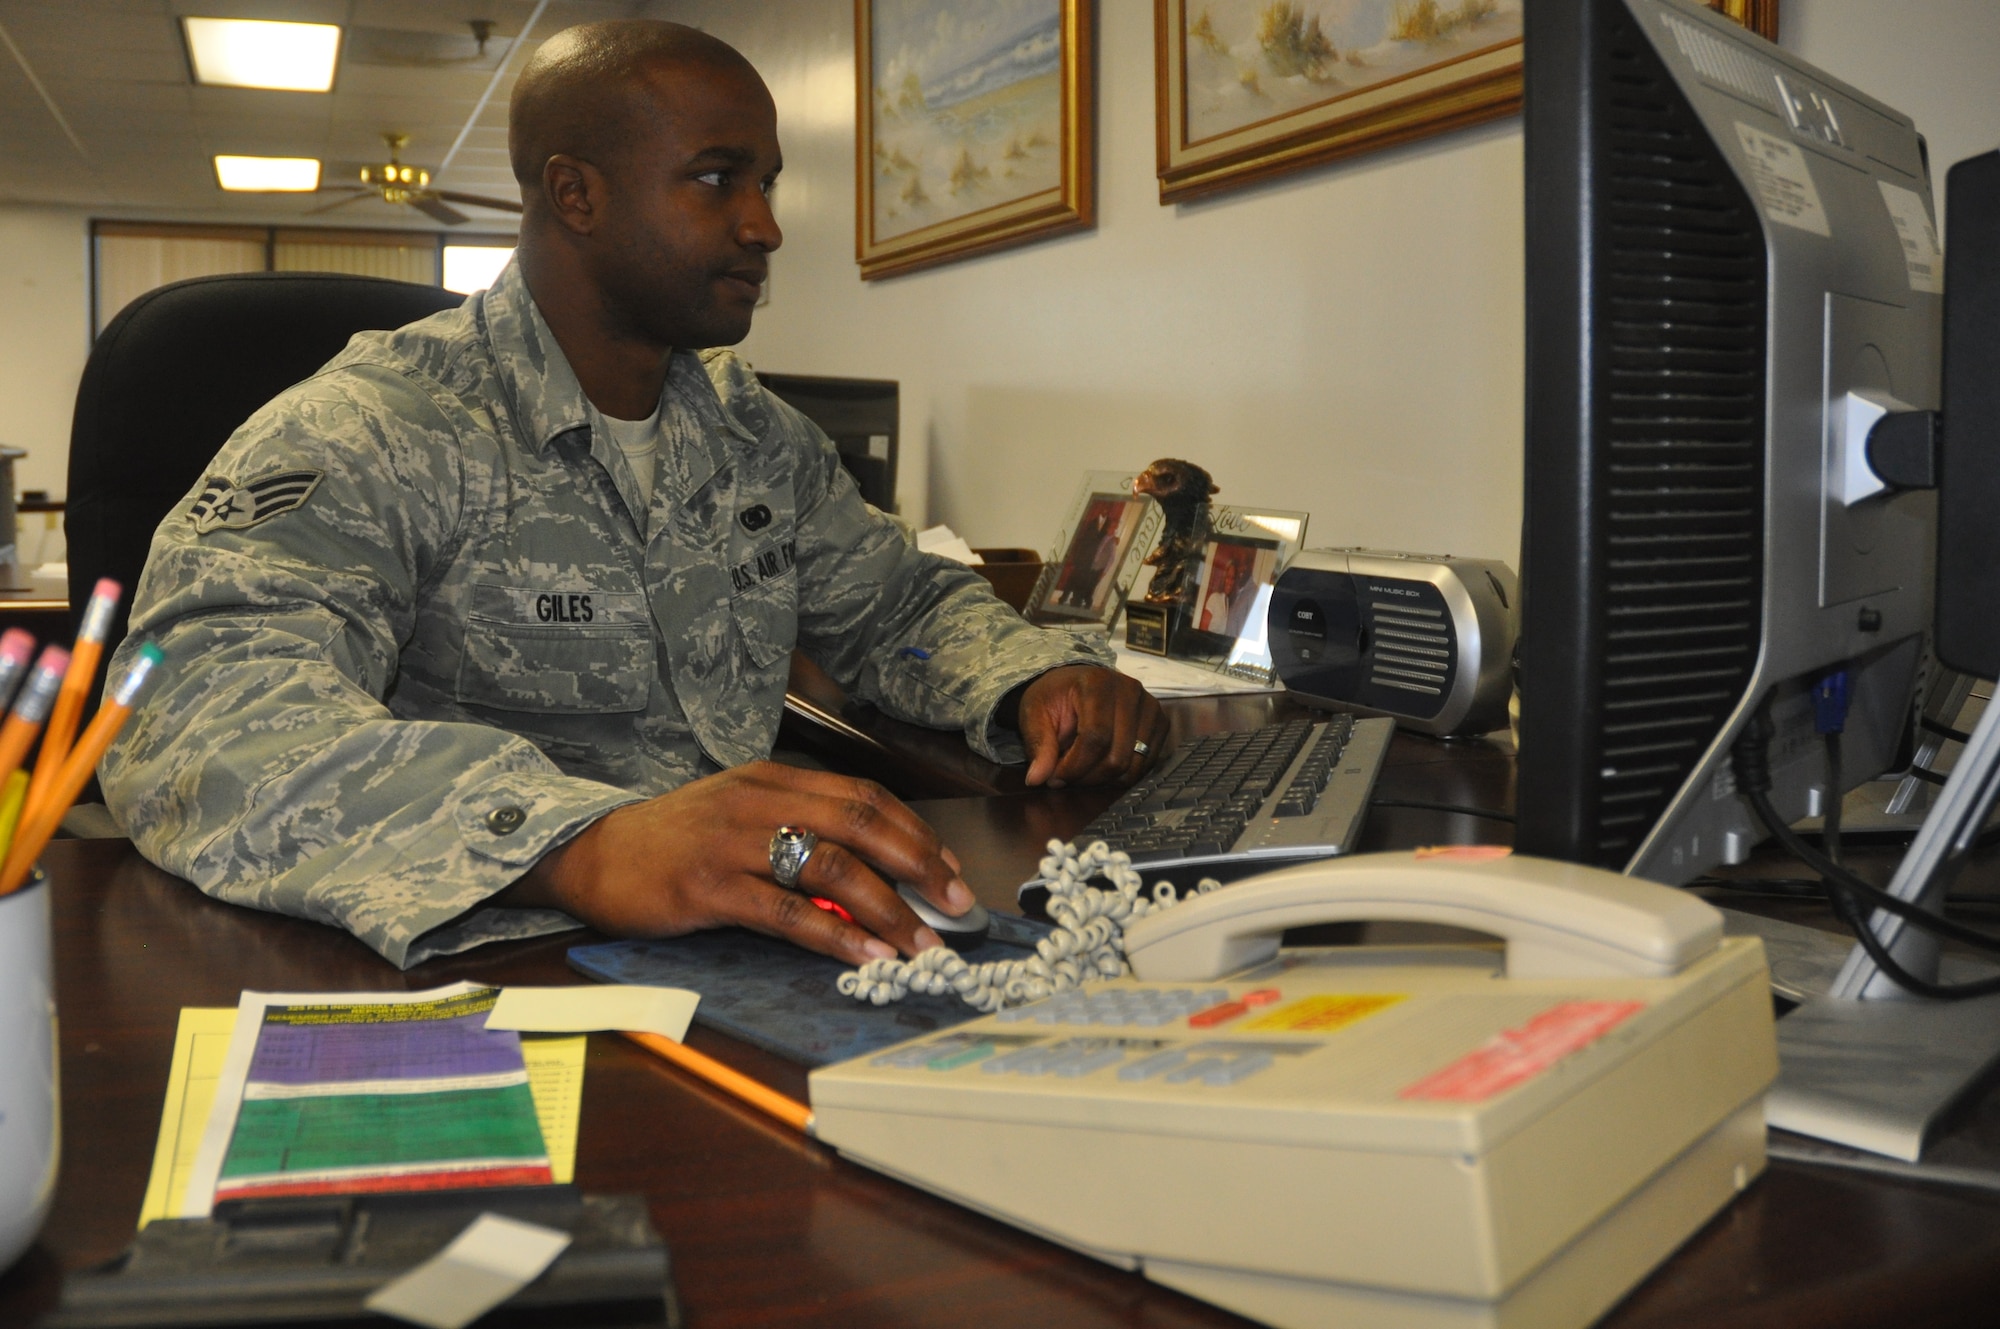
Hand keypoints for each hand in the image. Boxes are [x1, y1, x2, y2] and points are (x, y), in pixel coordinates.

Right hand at [499, 762, 976, 965]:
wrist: (592, 853)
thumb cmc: (675, 840)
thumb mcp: (741, 815)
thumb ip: (800, 829)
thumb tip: (873, 873)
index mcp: (775, 779)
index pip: (866, 797)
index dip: (917, 834)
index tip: (952, 873)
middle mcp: (760, 802)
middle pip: (862, 824)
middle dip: (920, 867)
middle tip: (956, 907)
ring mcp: (733, 843)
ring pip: (831, 867)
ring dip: (886, 910)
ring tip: (920, 945)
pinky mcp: (709, 888)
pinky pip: (785, 912)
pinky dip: (833, 937)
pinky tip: (863, 958)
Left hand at [1019, 665, 1166, 787]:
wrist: (1076, 684)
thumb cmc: (1055, 698)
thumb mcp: (1034, 714)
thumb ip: (1038, 744)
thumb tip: (1037, 778)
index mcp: (1098, 683)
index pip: (1096, 737)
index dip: (1075, 766)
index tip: (1055, 778)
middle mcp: (1130, 691)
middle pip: (1117, 756)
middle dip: (1087, 777)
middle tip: (1066, 777)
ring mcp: (1150, 707)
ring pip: (1133, 765)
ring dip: (1104, 779)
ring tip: (1082, 770)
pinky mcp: (1160, 722)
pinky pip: (1145, 765)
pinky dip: (1121, 775)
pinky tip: (1100, 765)